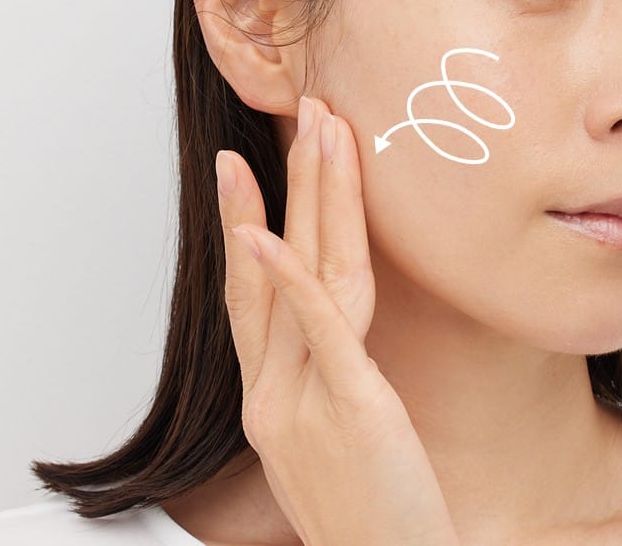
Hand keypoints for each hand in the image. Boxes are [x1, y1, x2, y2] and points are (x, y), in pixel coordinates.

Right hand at [215, 95, 459, 545]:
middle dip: (284, 185)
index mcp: (272, 400)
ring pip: (301, 276)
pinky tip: (270, 232)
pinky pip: (316, 327)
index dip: (251, 227)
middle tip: (294, 116)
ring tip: (314, 131)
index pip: (256, 297)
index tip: (249, 173)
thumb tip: (334, 347)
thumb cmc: (372, 520)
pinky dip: (289, 275)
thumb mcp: (335, 446)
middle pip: (271, 269)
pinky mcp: (347, 407)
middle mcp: (273, 394)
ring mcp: (301, 401)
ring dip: (308, 196)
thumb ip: (325, 389)